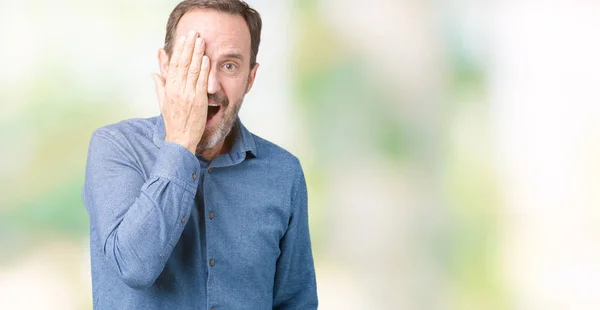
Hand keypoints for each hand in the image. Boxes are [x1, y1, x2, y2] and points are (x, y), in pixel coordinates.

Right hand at [152, 30, 209, 153]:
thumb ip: (159, 86)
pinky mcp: (198, 100)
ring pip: (193, 69)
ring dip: (197, 53)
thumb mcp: (163, 102)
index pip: (174, 65)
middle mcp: (177, 89)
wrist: (180, 138)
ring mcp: (188, 94)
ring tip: (201, 40)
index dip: (179, 50)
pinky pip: (201, 81)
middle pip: (183, 63)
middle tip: (193, 33)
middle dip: (188, 46)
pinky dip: (204, 69)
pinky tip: (206, 58)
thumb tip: (154, 73)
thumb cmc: (173, 122)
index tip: (183, 39)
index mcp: (169, 88)